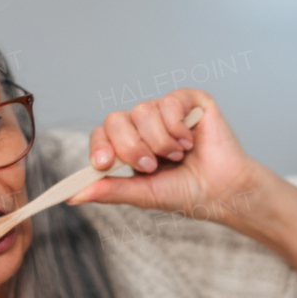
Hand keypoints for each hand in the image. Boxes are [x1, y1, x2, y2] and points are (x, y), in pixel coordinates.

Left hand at [74, 88, 262, 216]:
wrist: (223, 190)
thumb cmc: (186, 193)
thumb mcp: (142, 194)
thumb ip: (109, 190)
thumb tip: (73, 196)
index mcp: (129, 145)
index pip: (102, 134)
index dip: (100, 146)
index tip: (104, 164)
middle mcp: (144, 124)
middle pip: (116, 119)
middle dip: (131, 148)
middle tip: (151, 166)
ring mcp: (166, 111)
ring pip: (143, 111)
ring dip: (159, 141)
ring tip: (177, 156)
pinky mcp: (189, 101)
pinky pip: (168, 102)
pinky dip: (177, 127)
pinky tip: (189, 141)